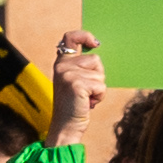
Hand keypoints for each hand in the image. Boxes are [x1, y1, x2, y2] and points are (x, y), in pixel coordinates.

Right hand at [49, 32, 108, 150]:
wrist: (66, 126)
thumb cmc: (75, 105)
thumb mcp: (74, 81)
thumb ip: (81, 67)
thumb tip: (98, 50)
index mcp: (61, 63)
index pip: (70, 38)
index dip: (84, 36)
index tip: (95, 43)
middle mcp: (62, 66)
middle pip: (95, 59)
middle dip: (98, 75)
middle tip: (86, 90)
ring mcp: (68, 74)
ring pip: (100, 74)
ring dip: (98, 88)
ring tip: (85, 98)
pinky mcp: (76, 84)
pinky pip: (101, 86)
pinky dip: (99, 96)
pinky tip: (87, 103)